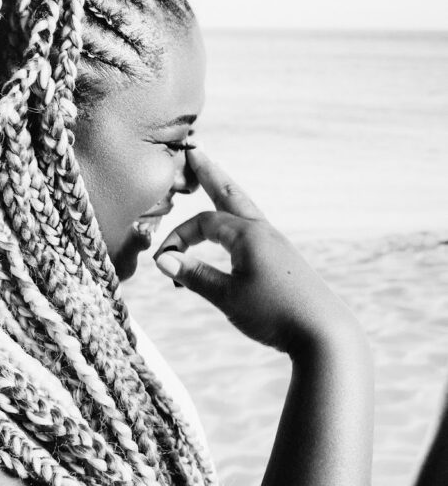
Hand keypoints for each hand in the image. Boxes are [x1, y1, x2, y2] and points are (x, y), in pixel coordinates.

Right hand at [153, 151, 359, 355]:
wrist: (323, 333)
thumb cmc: (275, 314)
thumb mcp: (227, 297)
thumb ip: (194, 276)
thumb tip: (162, 260)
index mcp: (248, 235)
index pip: (203, 222)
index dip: (179, 237)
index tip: (163, 261)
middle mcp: (263, 232)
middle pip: (230, 194)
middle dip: (210, 174)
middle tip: (195, 152)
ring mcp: (276, 244)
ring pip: (244, 208)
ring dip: (224, 192)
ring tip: (213, 177)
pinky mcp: (282, 259)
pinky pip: (252, 227)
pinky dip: (236, 217)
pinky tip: (234, 225)